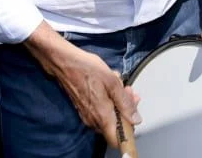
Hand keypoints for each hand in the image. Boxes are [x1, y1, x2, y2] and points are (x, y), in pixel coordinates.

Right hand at [28, 26, 139, 148]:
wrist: (65, 62)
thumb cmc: (87, 69)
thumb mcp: (112, 82)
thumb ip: (125, 103)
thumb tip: (136, 119)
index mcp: (102, 116)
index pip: (117, 139)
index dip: (128, 130)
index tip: (133, 113)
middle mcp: (93, 120)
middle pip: (115, 126)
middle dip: (125, 109)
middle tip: (129, 92)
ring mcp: (87, 115)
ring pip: (109, 116)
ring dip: (118, 102)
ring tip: (120, 84)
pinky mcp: (84, 108)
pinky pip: (101, 110)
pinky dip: (108, 100)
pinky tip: (110, 85)